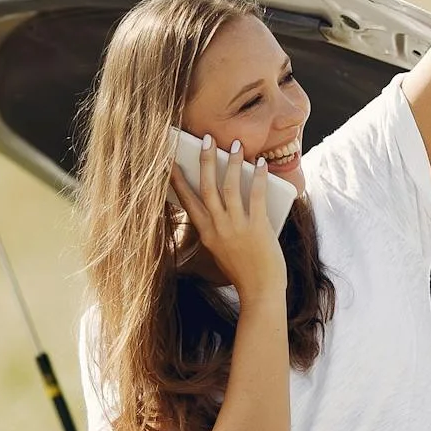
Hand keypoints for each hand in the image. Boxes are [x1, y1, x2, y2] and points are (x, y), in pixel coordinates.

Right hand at [170, 135, 287, 300]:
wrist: (260, 291)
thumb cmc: (243, 272)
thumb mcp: (220, 250)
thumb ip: (218, 228)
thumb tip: (222, 201)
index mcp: (206, 233)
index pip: (188, 200)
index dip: (178, 180)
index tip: (170, 162)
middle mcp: (218, 227)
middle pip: (207, 187)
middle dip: (205, 160)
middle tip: (205, 139)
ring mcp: (236, 226)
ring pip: (229, 187)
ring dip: (231, 163)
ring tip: (234, 144)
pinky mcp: (257, 227)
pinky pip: (256, 195)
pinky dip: (258, 177)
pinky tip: (260, 163)